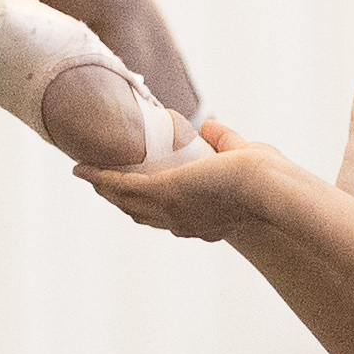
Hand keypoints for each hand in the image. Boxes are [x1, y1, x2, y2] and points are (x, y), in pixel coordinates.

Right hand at [85, 120, 288, 240]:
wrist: (271, 186)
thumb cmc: (269, 177)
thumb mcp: (244, 156)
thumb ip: (226, 141)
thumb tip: (207, 127)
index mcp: (203, 224)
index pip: (168, 219)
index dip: (148, 208)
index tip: (134, 193)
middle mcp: (183, 225)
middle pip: (140, 214)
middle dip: (118, 200)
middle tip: (100, 183)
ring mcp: (171, 211)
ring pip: (125, 202)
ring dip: (103, 188)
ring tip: (86, 174)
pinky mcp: (163, 192)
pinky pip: (122, 187)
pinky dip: (100, 178)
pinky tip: (82, 168)